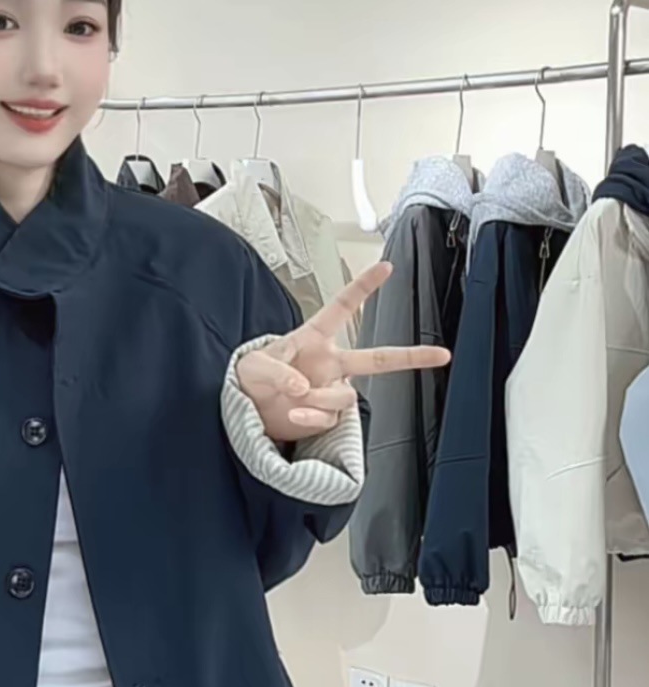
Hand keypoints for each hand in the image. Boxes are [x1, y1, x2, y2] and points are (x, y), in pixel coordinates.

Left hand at [236, 262, 451, 442]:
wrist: (244, 410)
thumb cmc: (248, 377)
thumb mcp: (254, 366)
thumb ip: (278, 370)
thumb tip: (304, 387)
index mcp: (314, 339)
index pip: (343, 307)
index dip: (364, 286)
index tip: (386, 266)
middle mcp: (329, 364)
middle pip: (378, 358)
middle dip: (412, 357)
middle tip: (441, 355)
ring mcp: (329, 390)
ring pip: (345, 397)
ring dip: (319, 401)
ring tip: (293, 402)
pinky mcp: (323, 416)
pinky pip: (329, 419)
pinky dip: (311, 420)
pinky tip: (294, 417)